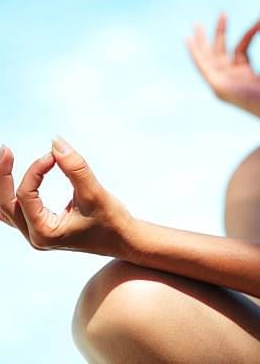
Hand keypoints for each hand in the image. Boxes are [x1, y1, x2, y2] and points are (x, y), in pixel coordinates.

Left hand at [0, 138, 129, 254]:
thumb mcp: (95, 193)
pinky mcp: (45, 227)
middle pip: (4, 204)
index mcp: (44, 233)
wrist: (124, 239)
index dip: (36, 170)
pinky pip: (18, 210)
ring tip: (6, 160)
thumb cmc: (112, 221)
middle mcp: (36, 236)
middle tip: (5, 150)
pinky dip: (14, 193)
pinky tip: (16, 178)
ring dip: (5, 184)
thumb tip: (56, 142)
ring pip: (8, 209)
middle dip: (2, 176)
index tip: (54, 155)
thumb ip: (75, 167)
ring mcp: (39, 234)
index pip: (26, 195)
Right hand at [187, 14, 259, 122]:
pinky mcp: (218, 86)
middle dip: (220, 33)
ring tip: (196, 25)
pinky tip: (190, 41)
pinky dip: (195, 54)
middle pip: (221, 53)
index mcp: (245, 74)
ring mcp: (224, 83)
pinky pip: (203, 67)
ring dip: (201, 43)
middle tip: (222, 14)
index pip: (240, 49)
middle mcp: (232, 79)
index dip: (249, 34)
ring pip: (208, 60)